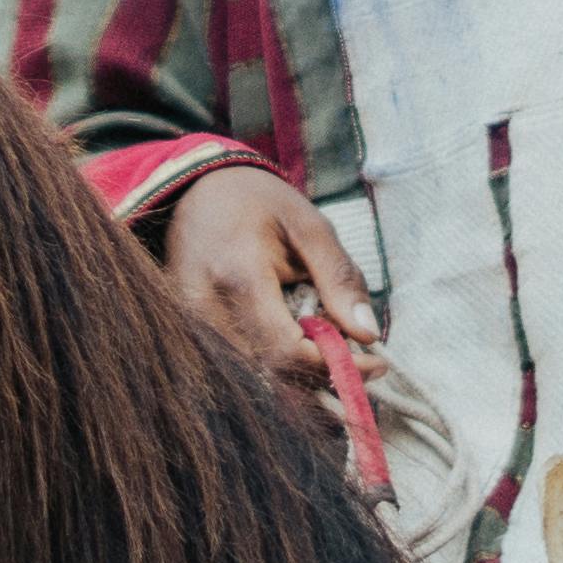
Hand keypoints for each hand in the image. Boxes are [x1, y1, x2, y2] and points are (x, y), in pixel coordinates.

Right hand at [163, 164, 376, 390]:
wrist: (197, 188)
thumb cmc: (259, 202)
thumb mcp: (312, 228)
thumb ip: (340, 280)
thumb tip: (367, 334)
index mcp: (239, 276)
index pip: (286, 351)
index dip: (334, 366)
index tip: (376, 363)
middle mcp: (205, 308)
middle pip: (269, 372)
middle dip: (320, 374)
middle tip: (358, 357)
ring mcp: (190, 322)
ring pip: (252, 374)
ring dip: (297, 371)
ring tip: (327, 342)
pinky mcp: (187, 329)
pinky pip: (236, 362)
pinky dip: (273, 361)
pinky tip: (295, 338)